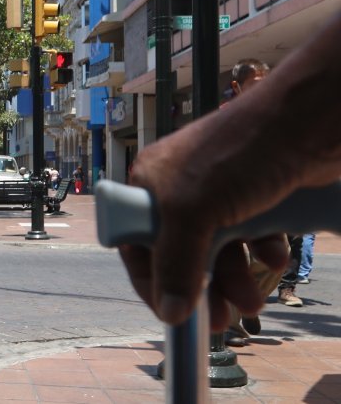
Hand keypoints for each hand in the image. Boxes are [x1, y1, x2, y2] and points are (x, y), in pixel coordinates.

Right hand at [119, 124, 289, 328]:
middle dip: (203, 287)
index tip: (173, 315)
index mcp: (150, 183)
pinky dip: (261, 250)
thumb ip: (177, 264)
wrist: (305, 120)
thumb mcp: (194, 212)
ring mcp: (220, 191)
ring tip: (254, 303)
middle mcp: (181, 187)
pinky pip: (252, 232)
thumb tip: (169, 314)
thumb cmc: (238, 155)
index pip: (136, 242)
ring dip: (236, 278)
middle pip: (182, 250)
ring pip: (220, 246)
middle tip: (222, 321)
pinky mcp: (256, 194)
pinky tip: (275, 259)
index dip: (153, 280)